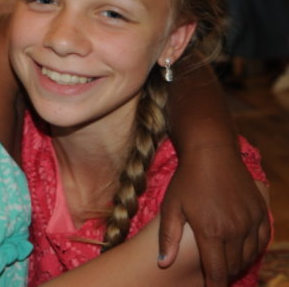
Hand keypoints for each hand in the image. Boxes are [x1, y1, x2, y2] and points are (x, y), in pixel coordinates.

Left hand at [157, 145, 269, 285]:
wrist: (211, 152)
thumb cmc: (186, 180)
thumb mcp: (171, 206)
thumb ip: (168, 237)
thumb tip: (163, 263)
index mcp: (211, 230)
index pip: (216, 271)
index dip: (213, 285)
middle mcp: (235, 228)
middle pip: (233, 265)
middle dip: (223, 274)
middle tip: (212, 274)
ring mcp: (250, 220)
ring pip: (248, 255)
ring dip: (237, 263)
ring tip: (224, 263)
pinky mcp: (260, 211)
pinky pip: (262, 240)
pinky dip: (253, 249)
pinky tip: (242, 249)